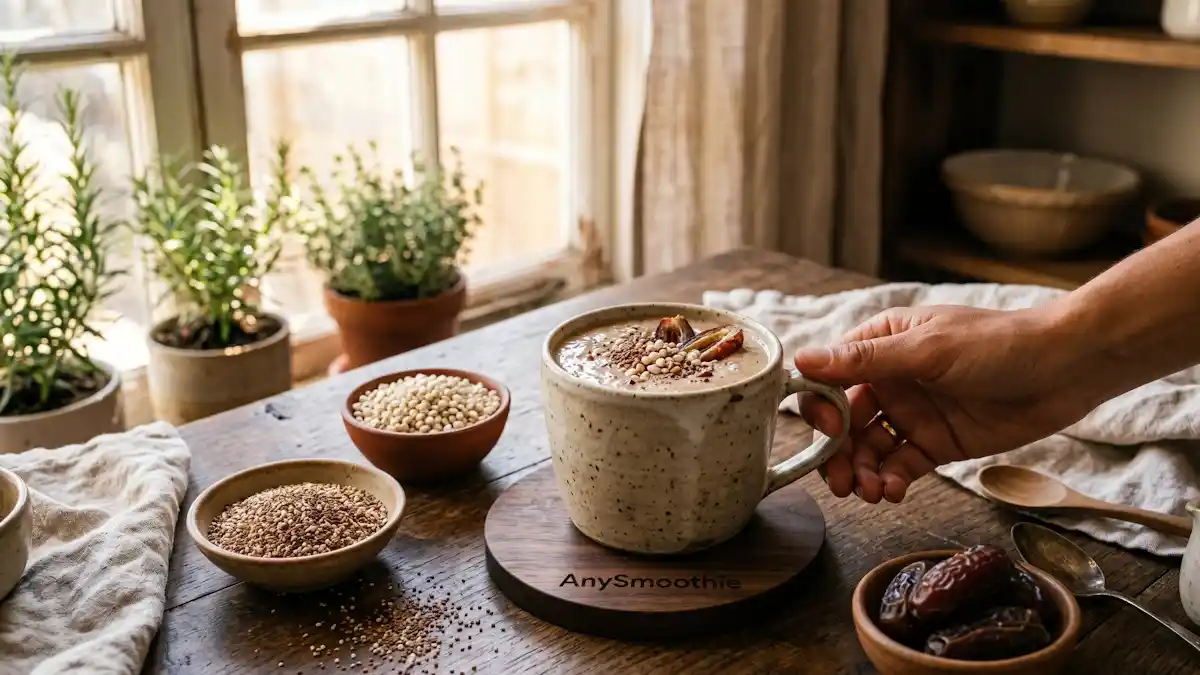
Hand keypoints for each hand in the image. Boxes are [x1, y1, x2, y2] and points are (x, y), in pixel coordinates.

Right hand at [795, 305, 1097, 503]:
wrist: (1066, 369)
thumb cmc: (999, 344)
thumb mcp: (928, 350)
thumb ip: (865, 362)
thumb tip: (802, 361)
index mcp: (880, 344)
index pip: (829, 378)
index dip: (820, 408)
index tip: (830, 432)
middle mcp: (890, 379)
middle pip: (843, 422)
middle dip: (837, 453)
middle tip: (841, 482)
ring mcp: (912, 412)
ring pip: (868, 449)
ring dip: (862, 473)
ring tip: (871, 492)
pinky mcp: (936, 443)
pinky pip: (900, 466)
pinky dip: (890, 481)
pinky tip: (892, 492)